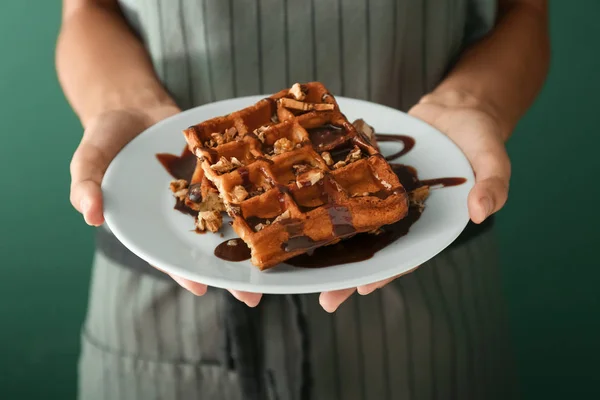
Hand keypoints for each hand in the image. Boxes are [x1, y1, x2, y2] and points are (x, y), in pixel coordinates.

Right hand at [69, 106, 261, 306]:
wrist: (134, 103)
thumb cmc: (108, 137)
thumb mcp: (90, 158)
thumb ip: (86, 184)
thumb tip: (91, 214)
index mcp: (152, 223)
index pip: (167, 254)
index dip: (182, 272)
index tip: (200, 288)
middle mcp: (184, 214)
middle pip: (208, 247)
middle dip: (229, 270)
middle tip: (254, 295)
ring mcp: (206, 193)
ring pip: (231, 221)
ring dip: (252, 238)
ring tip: (278, 260)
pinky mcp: (221, 170)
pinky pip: (240, 183)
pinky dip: (257, 193)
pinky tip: (281, 202)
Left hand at [319, 90, 510, 311]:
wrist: (456, 109)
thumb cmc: (479, 138)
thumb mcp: (493, 160)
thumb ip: (492, 186)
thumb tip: (480, 212)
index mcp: (430, 225)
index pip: (407, 256)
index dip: (386, 273)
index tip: (363, 288)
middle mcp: (402, 216)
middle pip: (373, 250)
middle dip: (350, 275)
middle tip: (325, 298)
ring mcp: (383, 197)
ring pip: (354, 225)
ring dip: (331, 243)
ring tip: (303, 264)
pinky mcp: (368, 174)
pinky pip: (348, 189)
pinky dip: (327, 199)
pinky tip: (302, 207)